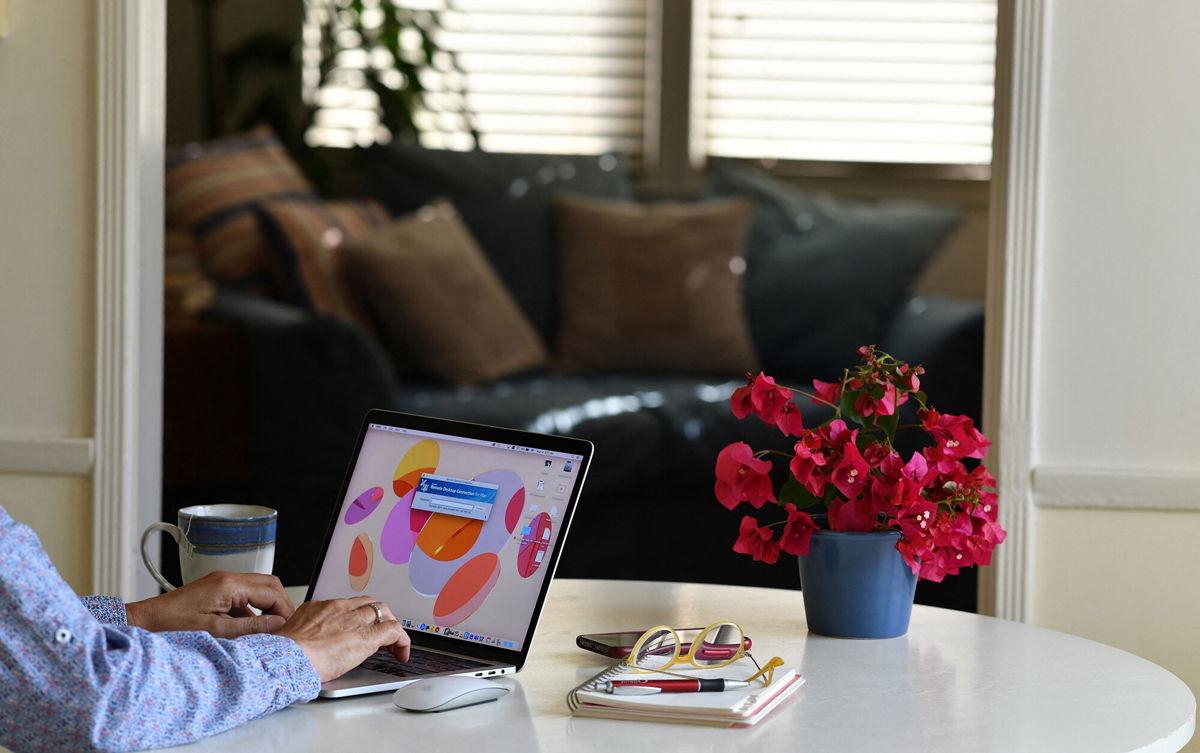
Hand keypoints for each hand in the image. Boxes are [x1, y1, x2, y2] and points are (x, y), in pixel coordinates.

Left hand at [125, 571, 295, 637]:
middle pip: (269, 585)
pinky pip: (244, 595)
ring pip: (258, 589)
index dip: (285, 610)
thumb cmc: (172, 626)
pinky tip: (250, 628)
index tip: (289, 628)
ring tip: (270, 629)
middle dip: (281, 605)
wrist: (144, 621)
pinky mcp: (216, 589)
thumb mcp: (216, 631)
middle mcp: (228, 578)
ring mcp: (222, 582)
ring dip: (268, 607)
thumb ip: (251, 627)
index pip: (272, 592)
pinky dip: (253, 609)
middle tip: (285, 626)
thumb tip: (278, 624)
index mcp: (230, 585)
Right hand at [274, 596, 409, 682]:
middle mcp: (339, 608)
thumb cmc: (285, 654)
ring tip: (392, 643)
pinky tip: (401, 652)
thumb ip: (305, 635)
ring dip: (389, 625)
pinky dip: (401, 640)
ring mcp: (354, 620)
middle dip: (377, 616)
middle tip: (381, 631)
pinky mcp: (366, 637)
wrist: (288, 658)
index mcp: (320, 607)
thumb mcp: (292, 635)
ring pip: (382, 612)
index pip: (347, 605)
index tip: (358, 626)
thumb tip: (306, 645)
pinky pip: (393, 630)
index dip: (358, 615)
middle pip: (367, 603)